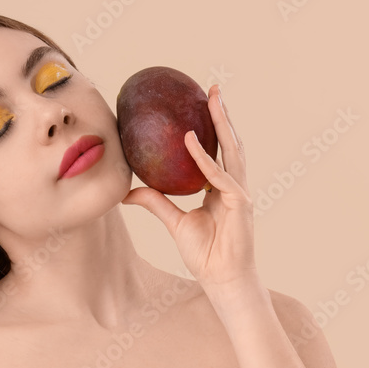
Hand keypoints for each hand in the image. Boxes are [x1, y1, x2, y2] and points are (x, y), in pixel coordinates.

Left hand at [122, 84, 256, 292]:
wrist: (221, 277)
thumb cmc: (204, 254)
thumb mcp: (174, 223)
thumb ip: (155, 202)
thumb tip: (128, 191)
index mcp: (222, 189)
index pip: (219, 152)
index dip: (212, 130)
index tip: (201, 106)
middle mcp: (234, 186)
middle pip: (230, 144)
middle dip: (223, 115)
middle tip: (212, 90)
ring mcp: (240, 192)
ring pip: (232, 151)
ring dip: (222, 124)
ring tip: (213, 100)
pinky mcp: (240, 202)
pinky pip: (218, 176)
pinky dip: (205, 158)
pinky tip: (190, 140)